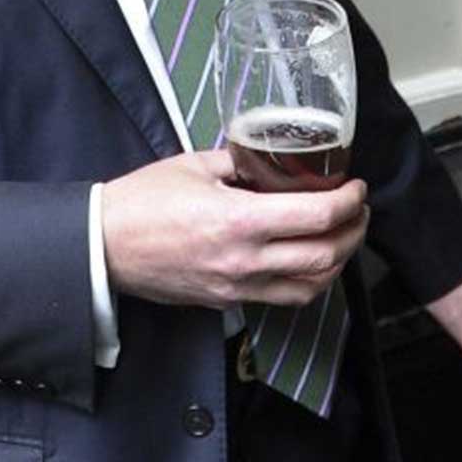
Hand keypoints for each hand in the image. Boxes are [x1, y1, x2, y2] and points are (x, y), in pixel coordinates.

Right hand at [99, 151, 368, 308]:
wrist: (104, 245)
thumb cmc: (142, 200)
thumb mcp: (194, 165)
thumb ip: (240, 163)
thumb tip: (272, 159)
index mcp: (238, 220)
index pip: (316, 217)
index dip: (348, 202)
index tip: (356, 188)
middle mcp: (245, 260)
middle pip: (324, 256)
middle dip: (353, 232)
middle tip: (357, 211)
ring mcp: (238, 287)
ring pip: (311, 286)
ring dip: (337, 262)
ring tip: (342, 238)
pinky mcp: (227, 301)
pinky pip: (283, 298)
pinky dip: (309, 282)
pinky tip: (311, 262)